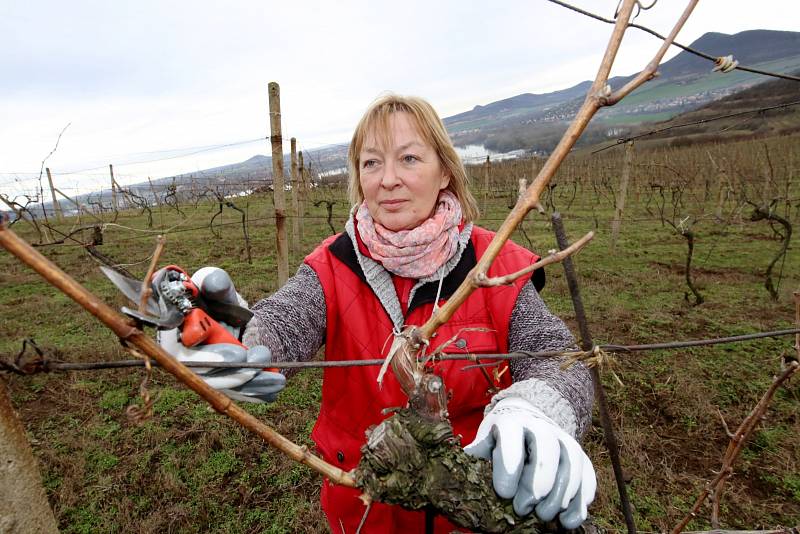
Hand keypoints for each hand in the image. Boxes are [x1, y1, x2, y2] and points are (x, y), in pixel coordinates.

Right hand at [156, 267, 285, 402]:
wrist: (236, 320)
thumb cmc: (219, 301)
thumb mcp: (220, 289)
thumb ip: (216, 283)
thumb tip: (213, 282)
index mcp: (173, 334)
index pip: (178, 352)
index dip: (204, 355)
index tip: (237, 352)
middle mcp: (181, 361)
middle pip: (201, 374)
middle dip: (230, 369)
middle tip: (253, 357)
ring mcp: (201, 376)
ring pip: (221, 387)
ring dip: (249, 382)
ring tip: (277, 376)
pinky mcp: (220, 386)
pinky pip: (237, 394)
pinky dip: (258, 391)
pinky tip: (276, 385)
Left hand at [463, 397, 595, 527]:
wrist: (525, 419)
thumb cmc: (498, 440)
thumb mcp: (483, 443)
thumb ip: (474, 460)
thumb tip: (449, 483)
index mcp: (511, 422)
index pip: (513, 438)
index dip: (509, 466)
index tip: (503, 493)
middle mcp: (541, 426)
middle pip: (547, 450)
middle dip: (537, 483)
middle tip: (523, 509)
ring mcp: (564, 439)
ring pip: (572, 463)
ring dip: (561, 495)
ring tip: (545, 518)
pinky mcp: (580, 455)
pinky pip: (588, 474)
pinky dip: (581, 500)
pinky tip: (569, 520)